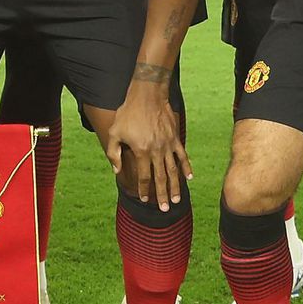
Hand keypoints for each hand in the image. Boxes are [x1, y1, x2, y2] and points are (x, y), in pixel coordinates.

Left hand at [105, 84, 189, 209]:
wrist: (147, 95)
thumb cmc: (128, 113)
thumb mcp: (114, 132)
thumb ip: (113, 153)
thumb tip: (116, 171)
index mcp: (141, 151)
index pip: (144, 176)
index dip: (144, 190)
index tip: (145, 200)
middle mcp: (156, 150)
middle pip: (161, 178)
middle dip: (162, 195)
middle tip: (166, 208)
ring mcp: (168, 144)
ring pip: (173, 170)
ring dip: (176, 186)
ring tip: (178, 199)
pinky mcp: (175, 137)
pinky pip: (182, 155)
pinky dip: (186, 167)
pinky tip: (189, 177)